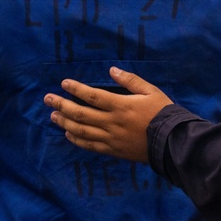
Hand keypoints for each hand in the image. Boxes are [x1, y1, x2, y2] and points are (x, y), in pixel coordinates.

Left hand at [44, 67, 172, 162]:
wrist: (172, 142)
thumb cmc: (163, 113)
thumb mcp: (150, 91)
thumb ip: (130, 80)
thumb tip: (112, 69)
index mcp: (120, 106)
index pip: (92, 95)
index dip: (76, 89)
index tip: (63, 83)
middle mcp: (112, 123)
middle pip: (80, 114)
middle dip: (62, 105)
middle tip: (47, 99)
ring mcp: (111, 139)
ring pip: (81, 131)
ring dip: (64, 122)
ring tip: (53, 115)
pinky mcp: (113, 151)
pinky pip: (90, 146)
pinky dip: (76, 140)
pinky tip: (68, 134)